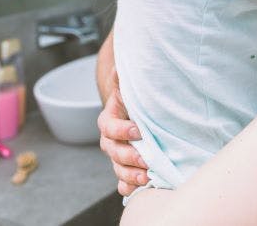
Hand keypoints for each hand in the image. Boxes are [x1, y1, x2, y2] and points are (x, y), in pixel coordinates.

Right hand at [97, 71, 148, 195]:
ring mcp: (117, 156)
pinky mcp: (126, 168)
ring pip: (117, 169)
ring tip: (146, 178)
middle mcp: (110, 140)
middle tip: (146, 160)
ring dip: (130, 176)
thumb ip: (122, 80)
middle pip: (113, 152)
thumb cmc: (132, 100)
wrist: (134, 114)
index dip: (122, 130)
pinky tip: (140, 189)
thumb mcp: (128, 88)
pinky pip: (122, 182)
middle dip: (129, 157)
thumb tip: (119, 67)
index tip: (139, 130)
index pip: (109, 127)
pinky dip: (129, 187)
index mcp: (109, 120)